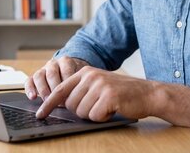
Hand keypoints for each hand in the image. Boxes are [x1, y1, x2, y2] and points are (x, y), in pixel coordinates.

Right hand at [25, 56, 88, 100]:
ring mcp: (43, 69)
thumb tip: (81, 97)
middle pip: (52, 74)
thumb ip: (81, 82)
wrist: (69, 69)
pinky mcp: (34, 76)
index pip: (66, 71)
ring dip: (43, 90)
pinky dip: (29, 89)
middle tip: (60, 101)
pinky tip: (33, 97)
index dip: (67, 84)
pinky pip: (29, 80)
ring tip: (47, 100)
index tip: (70, 96)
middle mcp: (53, 63)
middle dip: (55, 88)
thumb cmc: (77, 76)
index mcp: (66, 61)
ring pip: (39, 76)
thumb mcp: (81, 76)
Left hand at [36, 66, 156, 121]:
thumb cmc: (123, 93)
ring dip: (94, 115)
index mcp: (86, 72)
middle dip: (82, 111)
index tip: (40, 114)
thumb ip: (81, 91)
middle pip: (70, 105)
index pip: (60, 90)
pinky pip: (95, 116)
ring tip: (107, 106)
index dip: (49, 103)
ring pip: (81, 112)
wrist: (148, 93)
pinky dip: (103, 118)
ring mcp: (100, 85)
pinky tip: (113, 109)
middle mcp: (91, 76)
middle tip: (98, 106)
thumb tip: (61, 106)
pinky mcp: (108, 96)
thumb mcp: (99, 86)